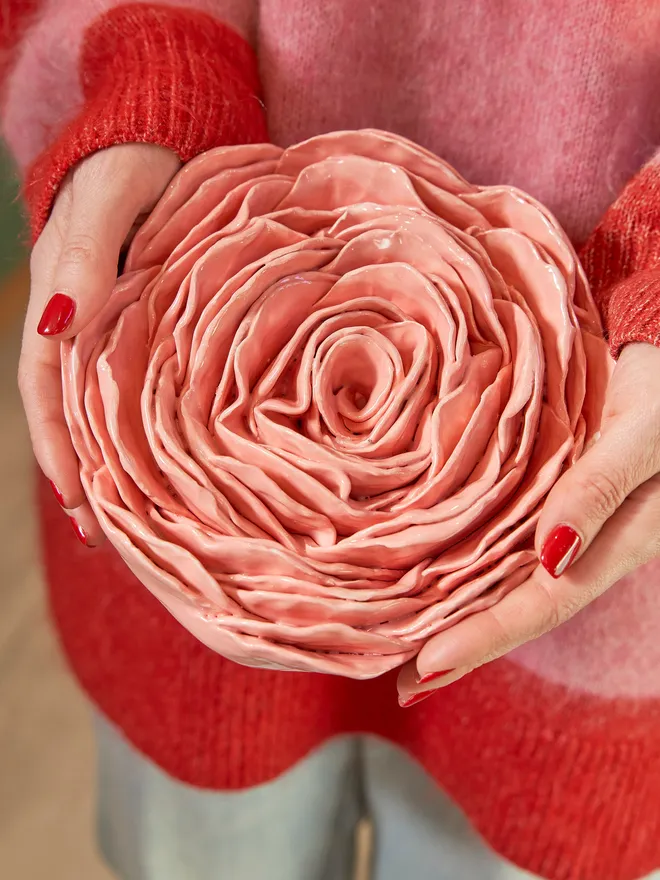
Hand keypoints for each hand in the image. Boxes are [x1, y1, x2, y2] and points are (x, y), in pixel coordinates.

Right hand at [19, 143, 180, 545]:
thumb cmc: (133, 160)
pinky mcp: (158, 321)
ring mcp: (122, 324)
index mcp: (60, 303)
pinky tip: (176, 457)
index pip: (48, 392)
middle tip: (114, 538)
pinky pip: (150, 380)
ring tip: (147, 517)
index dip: (60, 449)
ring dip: (124, 459)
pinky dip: (155, 422)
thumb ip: (83, 257)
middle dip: (91, 474)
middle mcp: (86, 323)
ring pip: (113, 404)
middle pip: (78, 412)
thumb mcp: (104, 201)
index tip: (80, 504)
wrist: (167, 132)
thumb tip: (56, 326)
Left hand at [398, 342, 659, 704]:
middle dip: (463, 646)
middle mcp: (583, 541)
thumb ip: (602, 489)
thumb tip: (553, 554)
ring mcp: (559, 519)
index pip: (546, 604)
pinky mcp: (542, 492)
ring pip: (501, 575)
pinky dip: (461, 556)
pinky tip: (426, 567)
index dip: (489, 637)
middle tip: (404, 683)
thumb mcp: (644, 436)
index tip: (432, 663)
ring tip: (402, 637)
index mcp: (618, 540)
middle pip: (516, 605)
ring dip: (454, 609)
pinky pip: (497, 533)